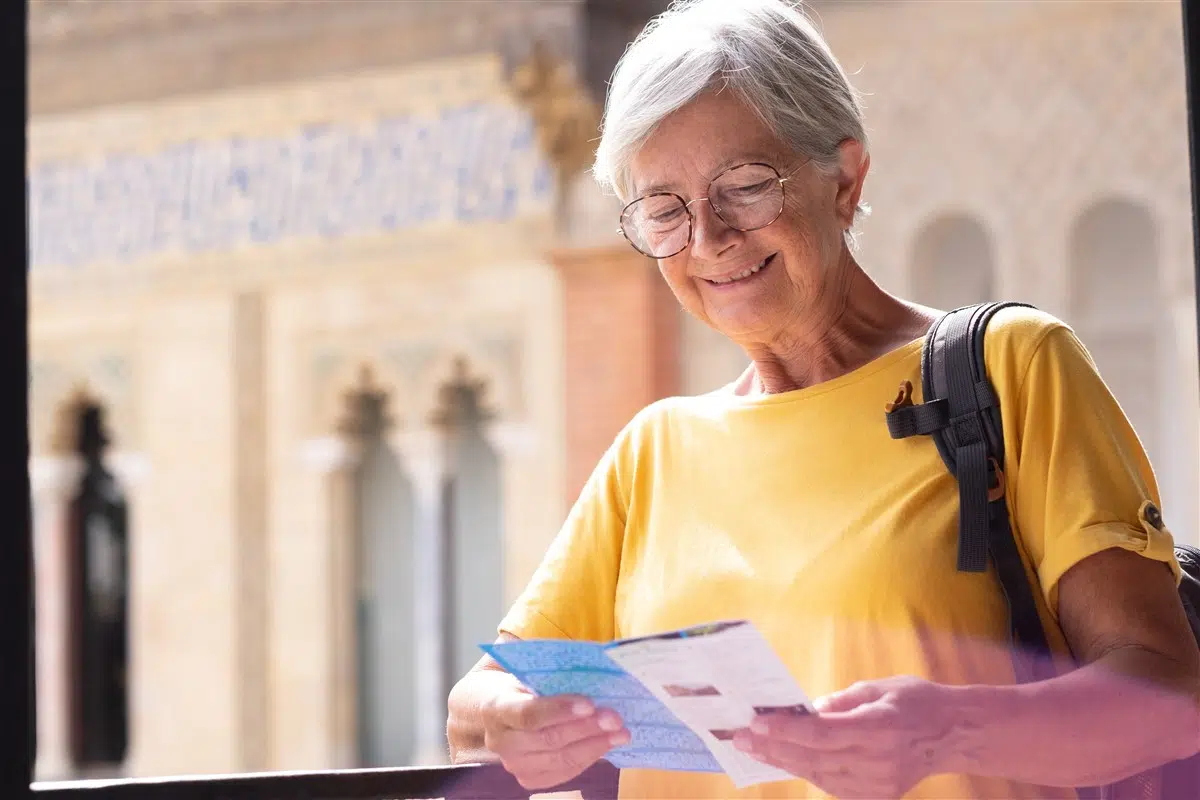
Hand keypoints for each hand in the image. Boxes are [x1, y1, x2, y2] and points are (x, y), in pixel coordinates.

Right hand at [481, 686, 629, 789]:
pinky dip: (588, 759)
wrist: (494, 709)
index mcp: (496, 707)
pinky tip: (605, 745)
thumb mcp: (526, 672)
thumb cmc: (517, 684)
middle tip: (615, 718)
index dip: (559, 710)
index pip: (528, 714)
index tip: (589, 703)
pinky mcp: (528, 778)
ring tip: (620, 733)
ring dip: (594, 746)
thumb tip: (594, 673)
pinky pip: (563, 773)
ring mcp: (513, 763)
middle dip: (586, 729)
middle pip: (548, 739)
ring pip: (559, 759)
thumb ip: (551, 676)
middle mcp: (500, 740)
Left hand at [733, 676, 956, 798]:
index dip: (785, 729)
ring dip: (783, 760)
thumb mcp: (878, 688)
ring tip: (754, 747)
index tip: (755, 721)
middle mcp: (877, 761)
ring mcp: (877, 785)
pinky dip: (806, 769)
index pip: (821, 732)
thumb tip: (804, 710)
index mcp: (880, 728)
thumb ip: (840, 702)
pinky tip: (784, 758)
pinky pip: (831, 784)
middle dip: (772, 746)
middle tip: (739, 736)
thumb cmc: (916, 701)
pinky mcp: (875, 796)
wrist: (954, 735)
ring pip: (817, 774)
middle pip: (813, 757)